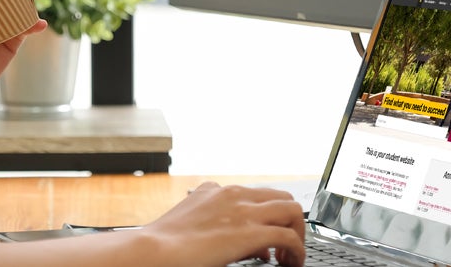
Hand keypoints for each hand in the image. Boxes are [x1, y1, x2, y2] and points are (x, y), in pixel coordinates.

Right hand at [141, 183, 305, 266]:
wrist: (153, 251)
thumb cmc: (165, 243)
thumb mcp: (192, 220)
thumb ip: (215, 220)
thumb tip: (235, 237)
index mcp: (216, 191)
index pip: (256, 194)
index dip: (266, 217)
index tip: (264, 239)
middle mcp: (233, 195)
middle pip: (281, 197)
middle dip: (289, 221)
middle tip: (284, 245)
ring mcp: (243, 211)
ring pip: (291, 210)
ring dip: (297, 233)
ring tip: (290, 256)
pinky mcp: (251, 233)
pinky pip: (288, 237)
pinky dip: (297, 250)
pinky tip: (291, 263)